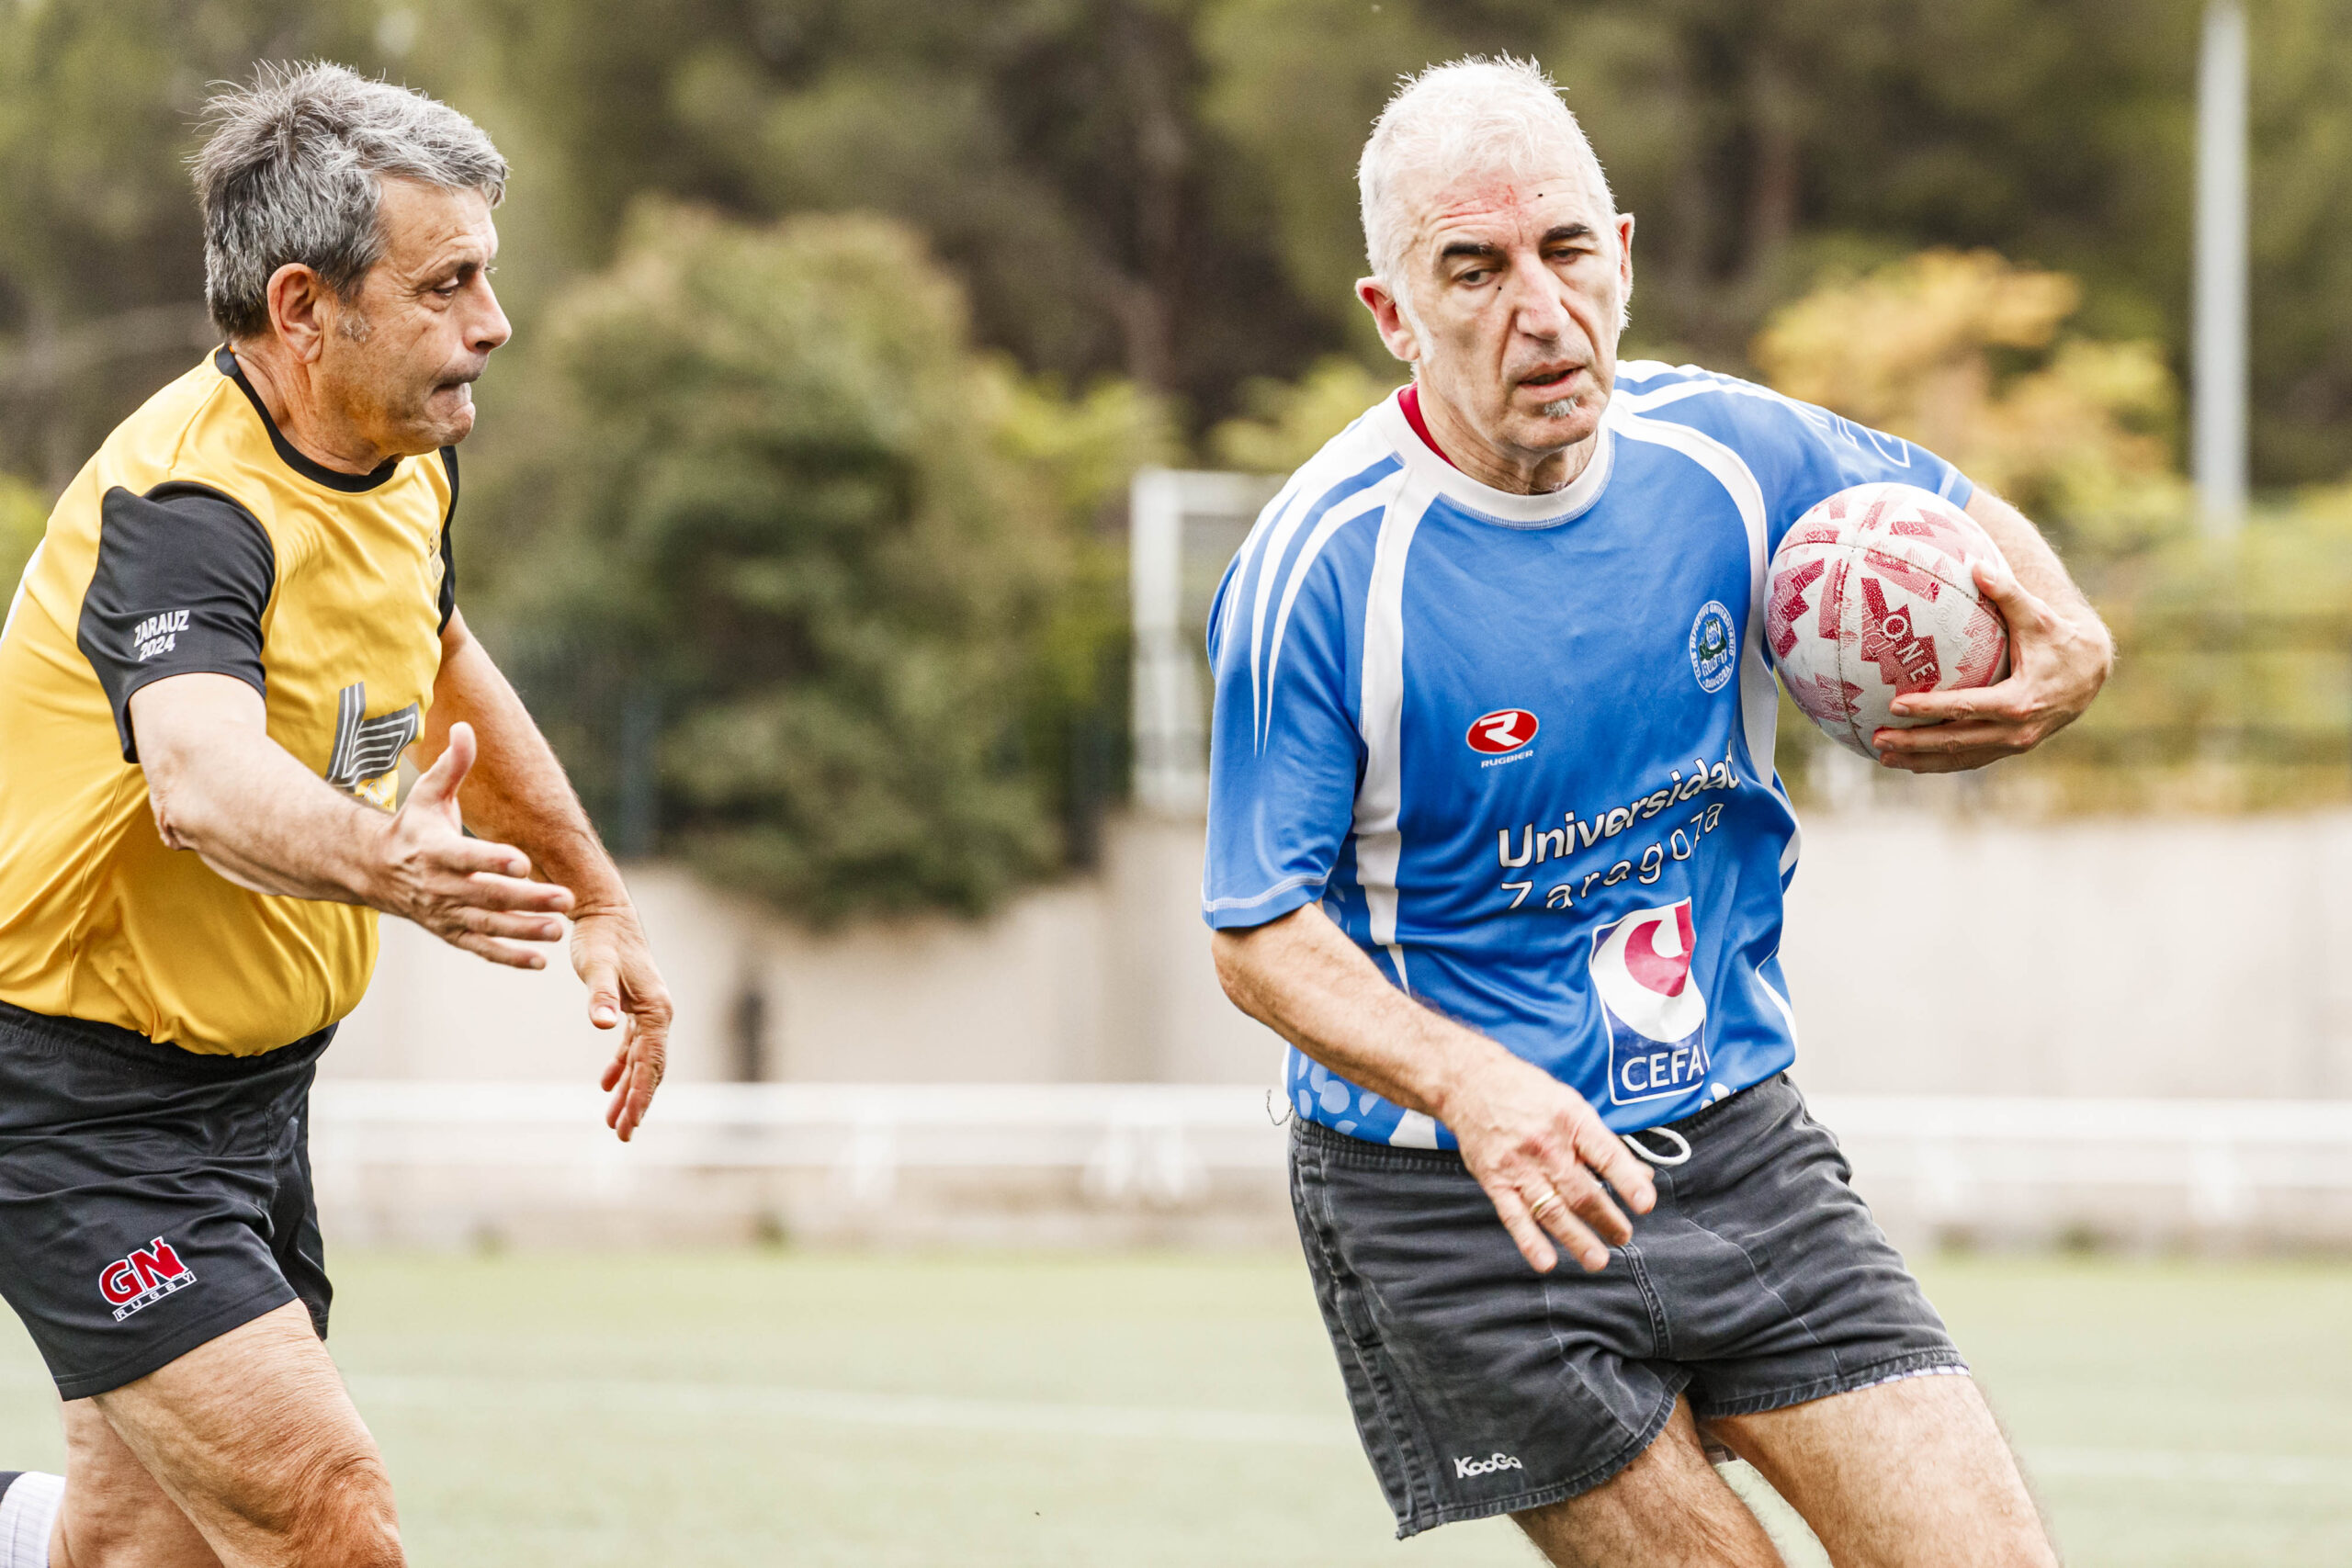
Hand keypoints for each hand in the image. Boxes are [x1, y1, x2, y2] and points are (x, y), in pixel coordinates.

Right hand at [368, 723, 571, 966]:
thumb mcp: (427, 794)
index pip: (467, 857)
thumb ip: (452, 765)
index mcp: (435, 850)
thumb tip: (465, 727)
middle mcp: (440, 886)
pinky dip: (508, 957)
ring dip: (523, 931)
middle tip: (565, 899)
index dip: (493, 860)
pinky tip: (539, 961)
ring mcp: (445, 914)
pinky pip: (481, 948)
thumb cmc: (413, 826)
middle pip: (486, 896)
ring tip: (559, 929)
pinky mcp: (451, 933)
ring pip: (488, 926)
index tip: (522, 861)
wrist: (376, 870)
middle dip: (526, 900)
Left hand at [572, 906, 671, 1141]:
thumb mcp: (596, 965)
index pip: (651, 1062)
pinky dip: (623, 1067)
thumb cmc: (600, 938)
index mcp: (656, 1009)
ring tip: (614, 1120)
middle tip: (622, 1135)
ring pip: (643, 1061)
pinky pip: (634, 1046)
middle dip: (637, 1102)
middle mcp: (659, 1013)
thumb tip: (604, 1024)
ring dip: (630, 1090)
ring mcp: (649, 1010)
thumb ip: (600, 995)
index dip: (640, 1095)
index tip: (628, 1123)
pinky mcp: (635, 1006)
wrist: (604, 911)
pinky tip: (607, 1085)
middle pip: (652, 1068)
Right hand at [1438, 1049, 1656, 1273]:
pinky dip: (1530, 1240)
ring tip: (1597, 1258)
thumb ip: (1603, 1143)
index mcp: (1571, 1120)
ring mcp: (1518, 1165)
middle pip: (1582, 1190)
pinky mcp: (1494, 1180)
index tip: (1645, 1204)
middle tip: (1623, 1236)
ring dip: (1577, 1238)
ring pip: (1552, 1209)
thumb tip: (1641, 1175)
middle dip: (1607, 1219)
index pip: (1606, 1154)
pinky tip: (1545, 1260)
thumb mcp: (1571, 1105)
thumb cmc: (1525, 1091)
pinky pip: (1514, 1215)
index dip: (1627, 1181)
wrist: (1468, 1083)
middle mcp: (1546, 1144)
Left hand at [1872, 557, 2112, 772]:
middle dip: (1915, 743)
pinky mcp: (2012, 747)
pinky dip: (1941, 762)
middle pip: (1957, 741)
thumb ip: (2008, 592)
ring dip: (1922, 760)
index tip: (1896, 705)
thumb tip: (1976, 565)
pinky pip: (1971, 758)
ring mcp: (2015, 743)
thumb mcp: (2037, 615)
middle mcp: (2017, 730)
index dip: (1931, 709)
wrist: (2091, 670)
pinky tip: (1911, 760)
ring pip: (1961, 757)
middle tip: (1877, 738)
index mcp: (2019, 701)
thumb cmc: (2059, 638)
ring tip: (1884, 755)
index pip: (1966, 708)